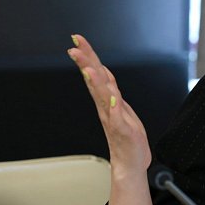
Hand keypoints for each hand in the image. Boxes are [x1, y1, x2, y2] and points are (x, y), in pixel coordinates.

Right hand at [67, 34, 151, 173]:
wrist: (130, 164)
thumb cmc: (126, 138)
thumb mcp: (120, 107)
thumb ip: (110, 89)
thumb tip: (102, 70)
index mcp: (106, 101)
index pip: (95, 73)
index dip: (87, 56)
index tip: (78, 40)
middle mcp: (106, 108)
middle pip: (94, 81)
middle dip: (86, 62)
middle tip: (75, 47)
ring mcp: (113, 118)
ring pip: (103, 96)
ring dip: (96, 81)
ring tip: (89, 67)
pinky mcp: (123, 130)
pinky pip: (117, 117)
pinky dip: (114, 107)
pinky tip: (113, 97)